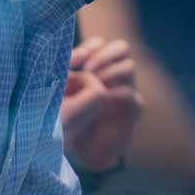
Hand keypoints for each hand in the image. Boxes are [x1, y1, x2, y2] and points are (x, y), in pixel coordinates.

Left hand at [62, 36, 142, 172]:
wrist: (85, 150)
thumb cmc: (69, 121)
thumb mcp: (60, 95)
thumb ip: (62, 75)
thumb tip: (64, 56)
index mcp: (98, 67)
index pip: (100, 44)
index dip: (92, 46)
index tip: (77, 58)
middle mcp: (115, 74)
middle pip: (121, 48)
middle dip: (104, 55)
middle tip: (88, 69)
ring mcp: (126, 89)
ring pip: (129, 66)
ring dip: (111, 72)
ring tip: (95, 84)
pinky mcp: (133, 108)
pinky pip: (133, 94)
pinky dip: (118, 94)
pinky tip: (103, 100)